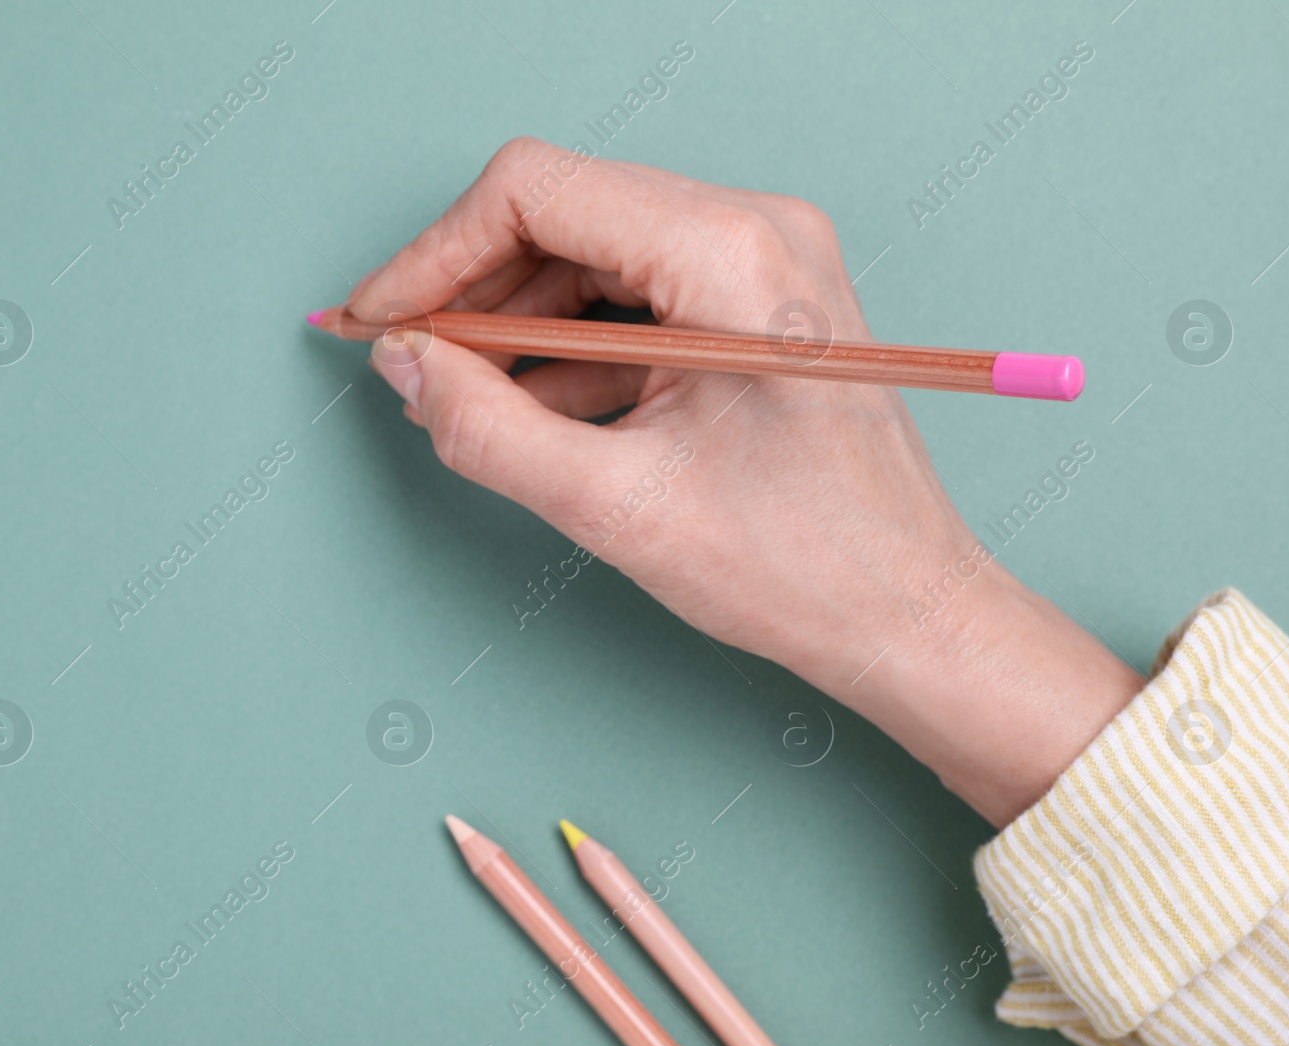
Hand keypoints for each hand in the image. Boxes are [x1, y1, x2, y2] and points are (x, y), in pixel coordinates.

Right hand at [344, 138, 1143, 825]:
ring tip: (463, 401)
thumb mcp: (618, 507)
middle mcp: (756, 229)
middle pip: (562, 213)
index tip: (380, 320)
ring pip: (592, 255)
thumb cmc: (802, 568)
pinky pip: (635, 295)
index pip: (536, 189)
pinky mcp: (758, 303)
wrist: (908, 614)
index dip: (435, 253)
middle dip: (472, 291)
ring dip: (515, 324)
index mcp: (731, 254)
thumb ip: (487, 428)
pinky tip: (529, 411)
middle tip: (414, 369)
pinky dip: (570, 346)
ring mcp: (763, 261)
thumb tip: (404, 363)